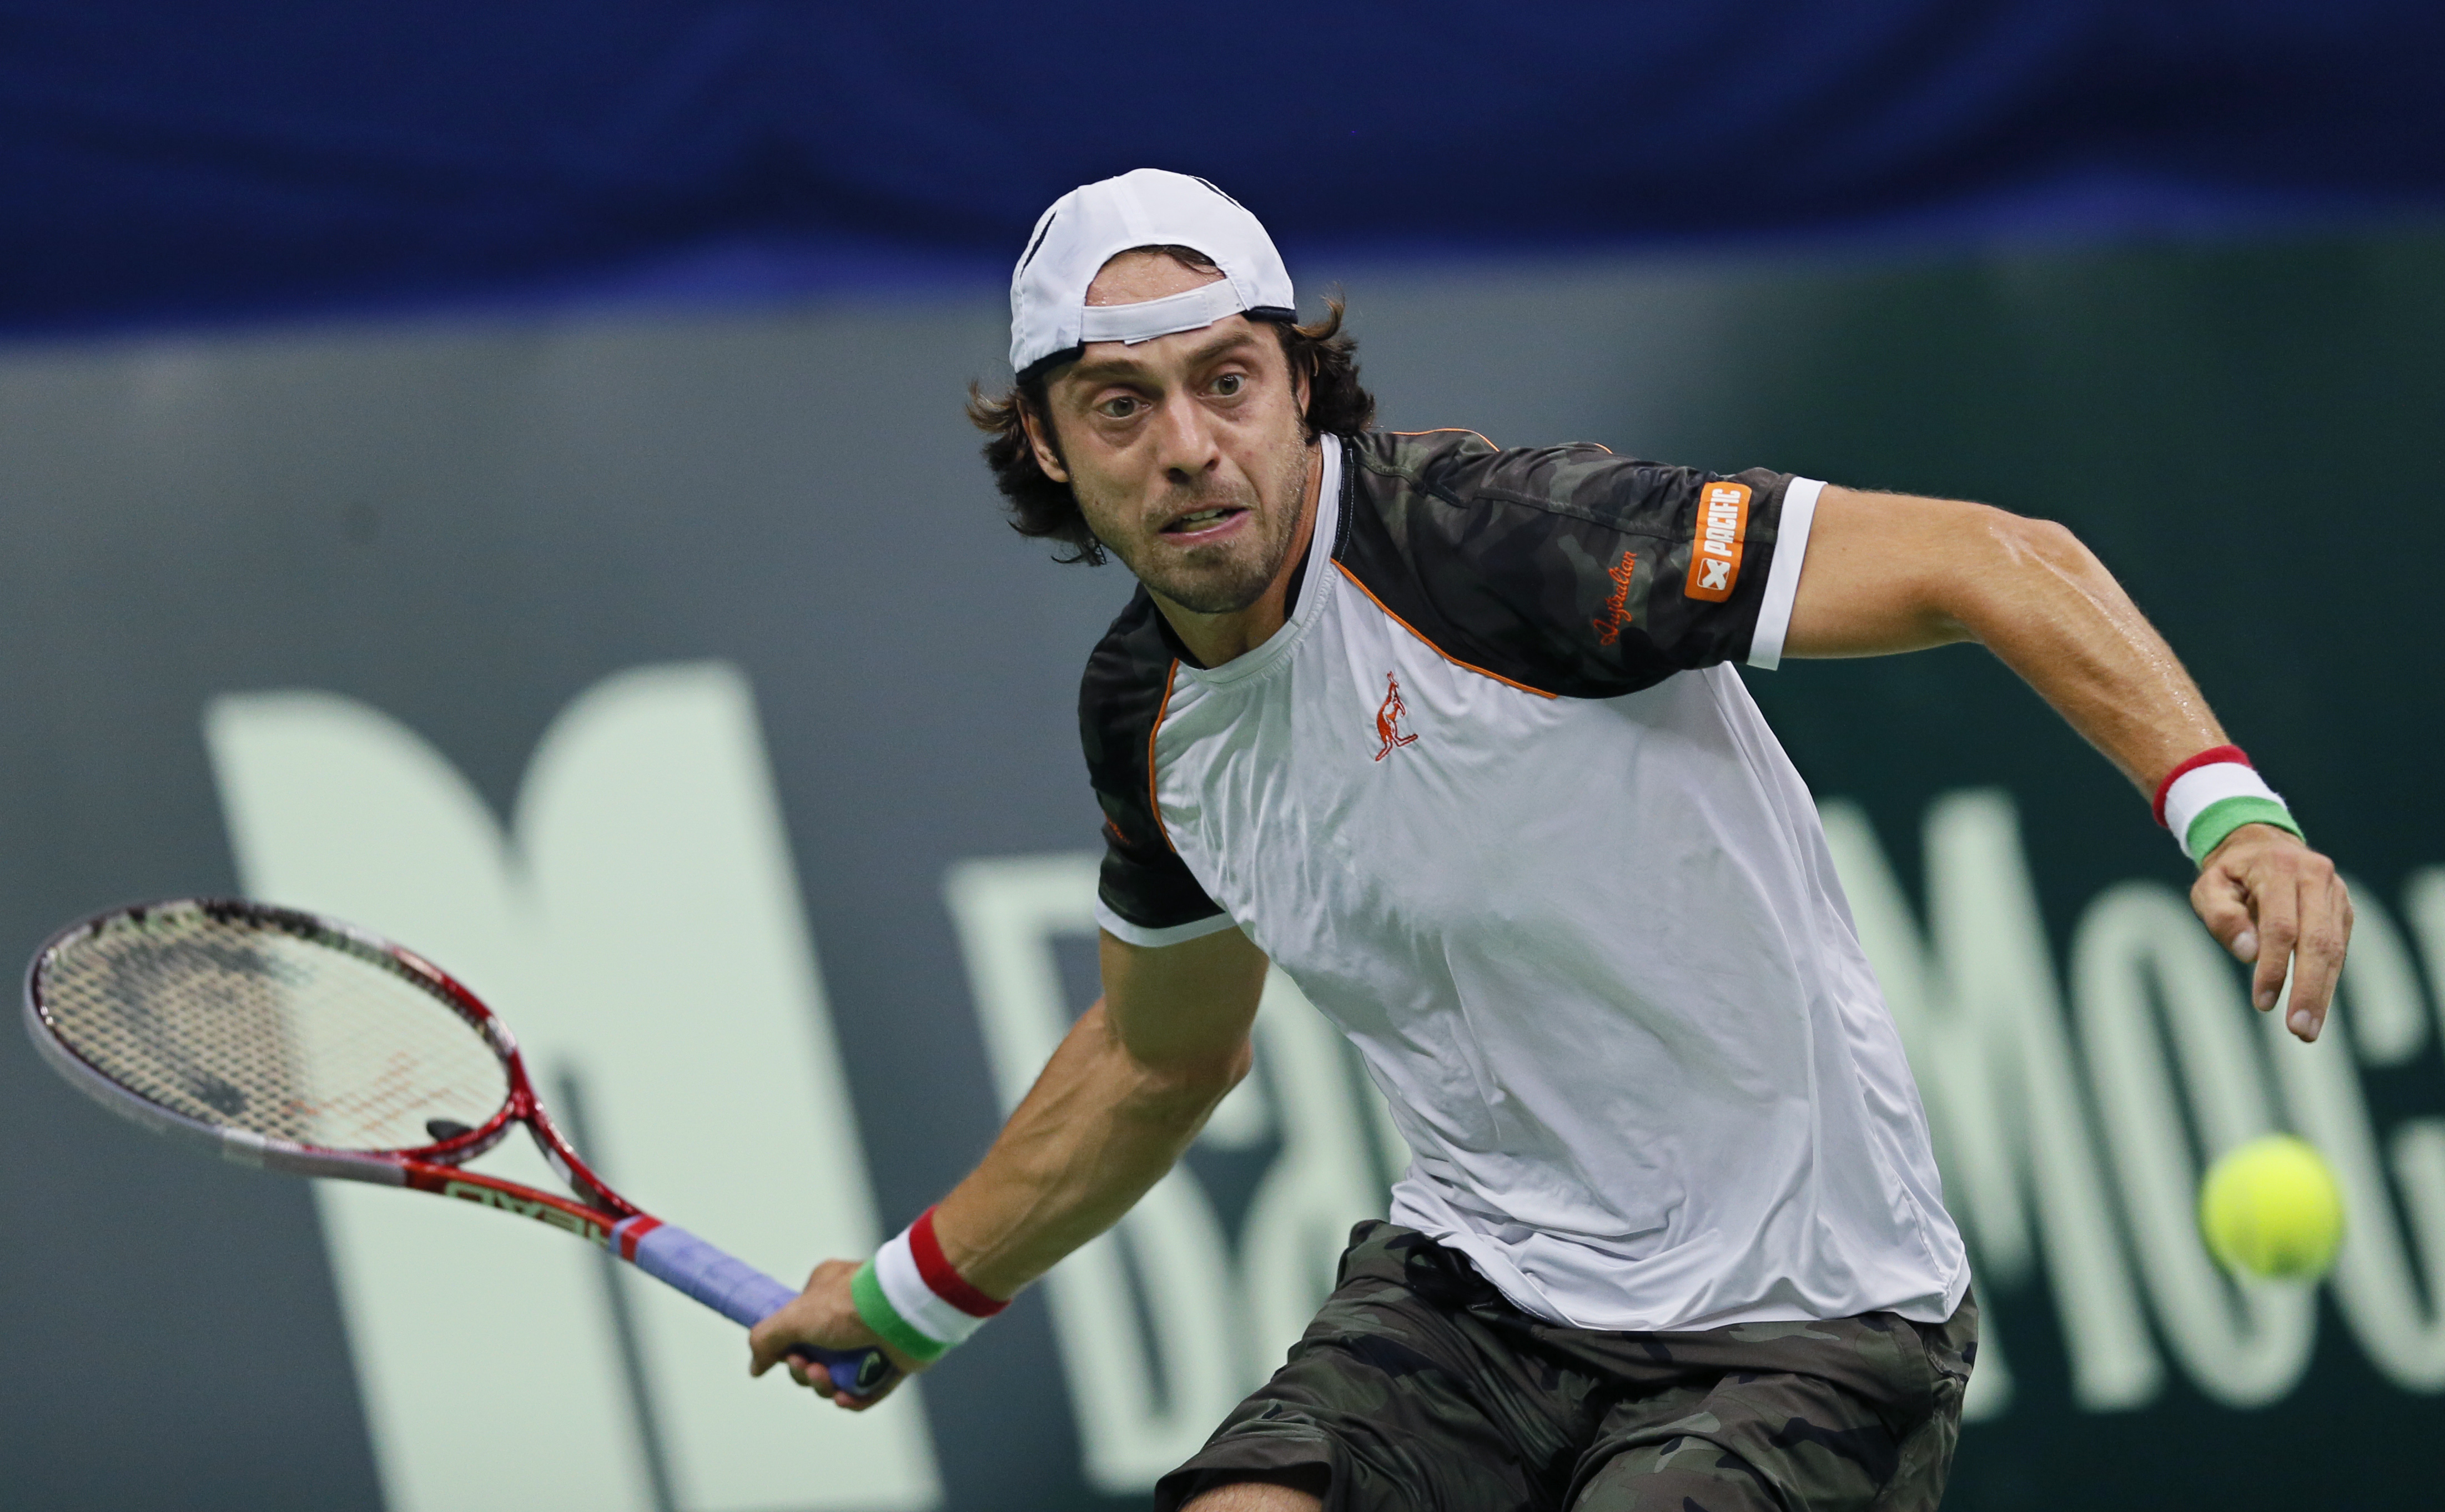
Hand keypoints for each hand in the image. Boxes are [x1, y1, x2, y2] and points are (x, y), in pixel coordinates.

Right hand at [747, 1258, 919, 1409]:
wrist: (903, 1310)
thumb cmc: (849, 1305)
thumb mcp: (794, 1317)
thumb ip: (766, 1339)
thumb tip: (756, 1367)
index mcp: (826, 1294)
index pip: (799, 1331)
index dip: (790, 1352)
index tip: (790, 1357)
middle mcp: (850, 1315)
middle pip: (817, 1358)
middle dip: (808, 1373)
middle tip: (812, 1369)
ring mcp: (874, 1338)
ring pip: (841, 1376)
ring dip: (827, 1387)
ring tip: (830, 1382)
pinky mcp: (895, 1360)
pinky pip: (870, 1388)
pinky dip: (855, 1398)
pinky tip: (847, 1399)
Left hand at [2191, 823, 2352, 1042]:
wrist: (2260, 843)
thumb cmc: (2228, 874)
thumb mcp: (2208, 887)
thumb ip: (2222, 917)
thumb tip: (2249, 953)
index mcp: (2278, 868)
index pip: (2281, 927)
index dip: (2273, 967)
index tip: (2263, 1003)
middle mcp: (2315, 876)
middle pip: (2318, 941)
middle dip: (2310, 989)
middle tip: (2300, 1030)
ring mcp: (2335, 892)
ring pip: (2335, 948)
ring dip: (2323, 992)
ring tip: (2308, 1030)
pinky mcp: (2343, 908)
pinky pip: (2339, 947)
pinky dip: (2328, 978)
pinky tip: (2315, 1004)